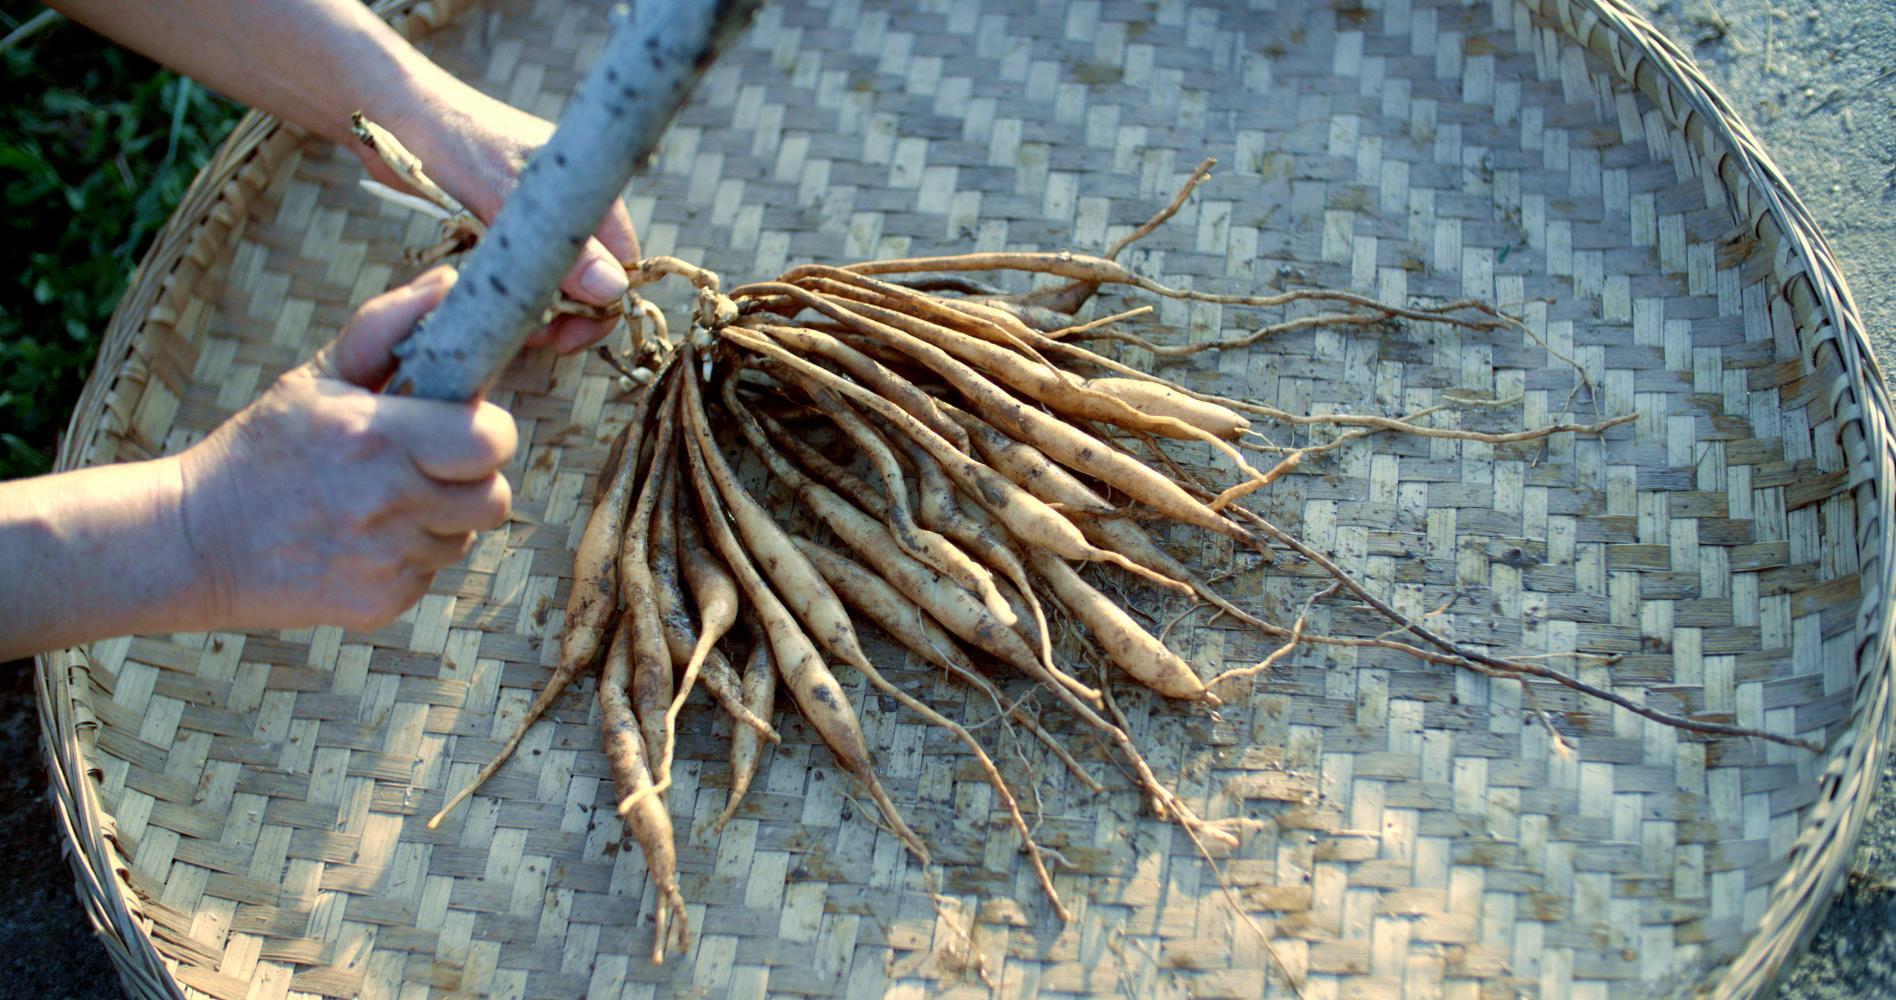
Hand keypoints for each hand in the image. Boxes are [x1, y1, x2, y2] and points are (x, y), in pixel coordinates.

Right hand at [176, 267, 517, 632]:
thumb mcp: (315, 379)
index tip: (458, 427)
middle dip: (472, 478)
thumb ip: (387, 329)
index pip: (492, 439)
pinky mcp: (382, 602)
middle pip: (495, 495)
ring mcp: (387, 559)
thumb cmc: (263, 450)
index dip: (487, 432)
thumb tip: (450, 285)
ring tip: (380, 502)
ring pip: (464, 536)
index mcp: (378, 437)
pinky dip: (408, 557)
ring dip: (439, 519)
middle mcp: (389, 501)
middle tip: (426, 466)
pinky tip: (361, 540)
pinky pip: (431, 573)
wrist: (196, 542)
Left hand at [364, 82, 641, 353]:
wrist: (394, 112)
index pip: (623, 263)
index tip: (566, 337)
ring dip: (538, 310)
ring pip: (558, 282)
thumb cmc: (450, 140)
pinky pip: (526, 274)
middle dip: (569, 315)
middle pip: (594, 279)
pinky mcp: (509, 229)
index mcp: (587, 189)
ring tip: (504, 322)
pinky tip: (490, 302)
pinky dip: (513, 294)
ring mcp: (540, 219)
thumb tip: (614, 290)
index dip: (603, 306)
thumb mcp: (504, 195)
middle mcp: (571, 206)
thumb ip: (561, 245)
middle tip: (530, 335)